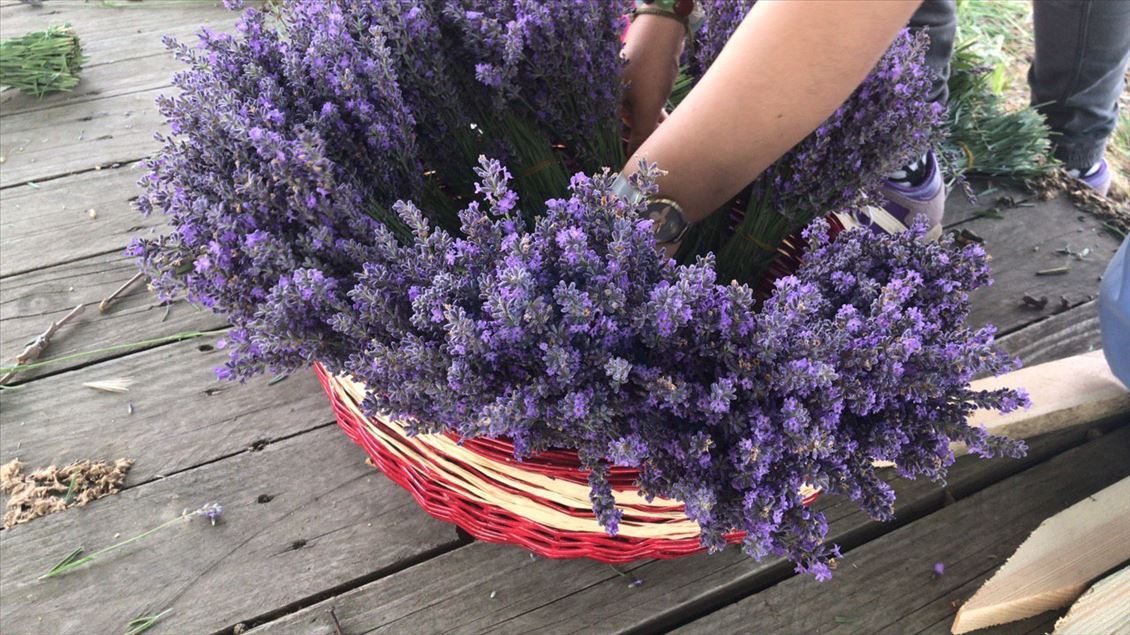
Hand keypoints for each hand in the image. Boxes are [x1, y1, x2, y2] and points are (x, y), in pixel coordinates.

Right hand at [620, 14, 684, 154]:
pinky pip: (644, 106)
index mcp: (603, 101)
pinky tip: (667, 124)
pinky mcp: (639, 83)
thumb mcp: (647, 107)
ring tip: (666, 140)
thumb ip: (641, 136)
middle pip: (622, 127)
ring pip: (636, 117)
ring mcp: (624, 89)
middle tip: (654, 154)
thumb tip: (632, 163)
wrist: (664, 32)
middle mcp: (609, 96)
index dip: (622, 150)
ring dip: (650, 129)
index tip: (636, 164)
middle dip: (639, 140)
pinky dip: (654, 115)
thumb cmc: (650, 68)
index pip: (608, 134)